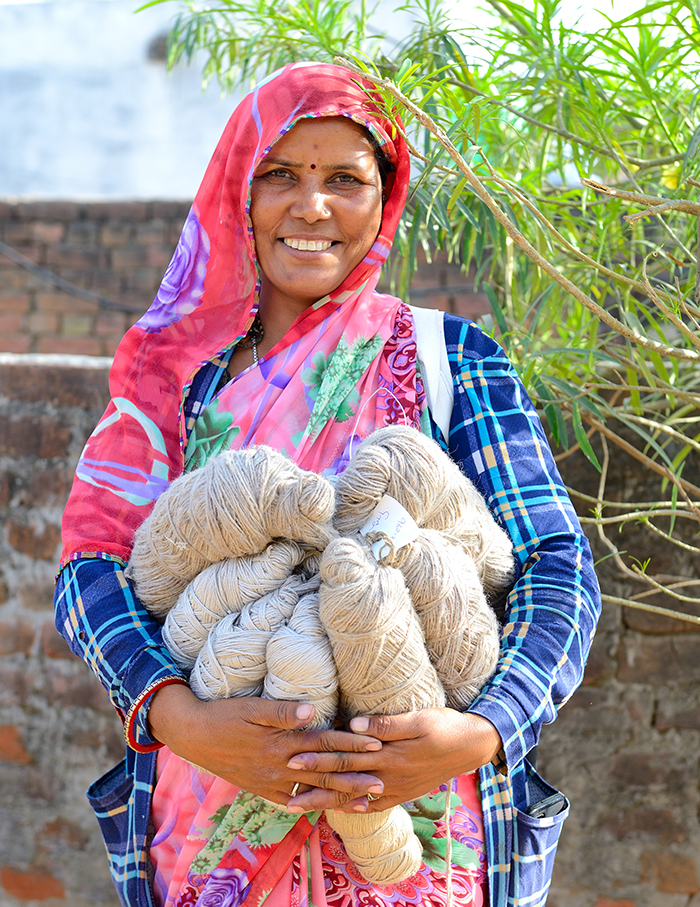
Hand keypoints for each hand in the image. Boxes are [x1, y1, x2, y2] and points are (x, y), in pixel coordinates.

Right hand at [147, 684, 384, 806]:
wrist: (193, 735)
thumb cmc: (224, 715)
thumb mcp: (250, 707)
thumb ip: (280, 711)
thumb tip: (310, 711)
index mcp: (280, 743)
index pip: (324, 743)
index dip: (350, 744)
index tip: (376, 745)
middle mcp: (279, 766)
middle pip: (324, 772)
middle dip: (355, 777)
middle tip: (383, 781)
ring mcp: (270, 781)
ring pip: (312, 791)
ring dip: (340, 795)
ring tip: (365, 801)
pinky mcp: (262, 788)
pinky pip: (292, 801)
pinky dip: (312, 804)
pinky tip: (327, 807)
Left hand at [284, 708, 501, 812]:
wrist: (472, 746)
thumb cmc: (444, 726)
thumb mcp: (419, 718)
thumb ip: (387, 724)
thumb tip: (354, 723)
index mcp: (390, 754)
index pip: (346, 755)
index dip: (319, 756)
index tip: (294, 755)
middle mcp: (389, 776)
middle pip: (344, 778)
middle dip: (313, 779)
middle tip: (285, 780)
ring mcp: (395, 788)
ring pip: (353, 796)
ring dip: (324, 798)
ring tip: (299, 803)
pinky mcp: (402, 792)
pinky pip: (372, 804)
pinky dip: (352, 808)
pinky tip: (336, 809)